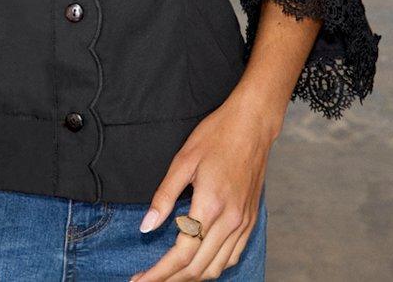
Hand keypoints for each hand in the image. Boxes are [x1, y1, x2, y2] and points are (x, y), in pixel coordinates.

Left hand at [127, 93, 277, 280]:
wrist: (252, 125)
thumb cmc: (216, 136)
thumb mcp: (183, 160)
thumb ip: (164, 196)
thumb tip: (146, 226)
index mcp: (210, 205)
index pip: (181, 254)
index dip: (159, 272)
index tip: (139, 280)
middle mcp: (230, 221)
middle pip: (197, 268)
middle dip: (170, 280)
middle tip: (147, 281)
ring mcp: (243, 223)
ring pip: (216, 268)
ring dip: (190, 278)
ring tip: (168, 276)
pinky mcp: (250, 220)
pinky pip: (232, 257)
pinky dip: (213, 267)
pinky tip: (198, 264)